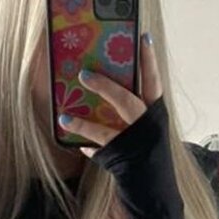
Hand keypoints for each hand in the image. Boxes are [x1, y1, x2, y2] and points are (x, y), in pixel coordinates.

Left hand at [57, 32, 162, 156]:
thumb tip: (105, 80)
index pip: (153, 81)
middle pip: (126, 101)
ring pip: (104, 132)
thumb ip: (133, 101)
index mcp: (155, 111)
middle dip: (105, 87)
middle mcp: (145, 125)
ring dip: (83, 125)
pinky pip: (97, 151)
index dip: (149, 60)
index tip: (143, 38)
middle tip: (84, 74)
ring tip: (63, 118)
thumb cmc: (145, 141)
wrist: (154, 181)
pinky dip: (86, 146)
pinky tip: (75, 141)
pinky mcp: (118, 158)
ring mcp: (130, 143)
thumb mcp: (147, 120)